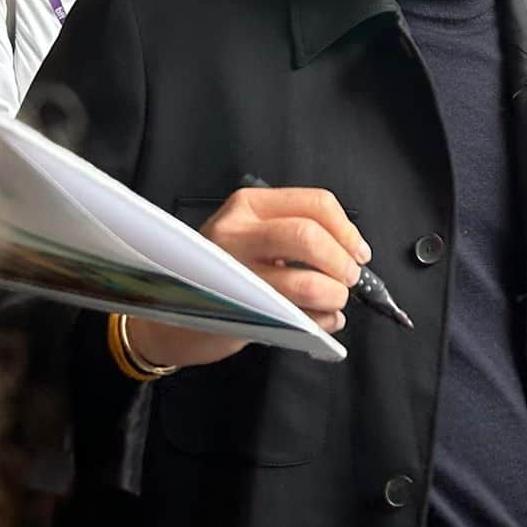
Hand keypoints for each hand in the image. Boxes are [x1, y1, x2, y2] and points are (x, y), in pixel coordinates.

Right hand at [128, 185, 370, 367]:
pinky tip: (319, 322)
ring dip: (333, 297)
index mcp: (248, 206)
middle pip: (309, 237)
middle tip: (348, 279)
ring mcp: (235, 273)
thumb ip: (293, 234)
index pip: (315, 203)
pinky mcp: (237, 311)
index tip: (359, 252)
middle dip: (341, 262)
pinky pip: (297, 317)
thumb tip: (351, 250)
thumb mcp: (250, 236)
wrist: (167, 316)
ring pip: (306, 282)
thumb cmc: (220, 274)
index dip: (348, 230)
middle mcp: (237, 232)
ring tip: (333, 304)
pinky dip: (321, 322)